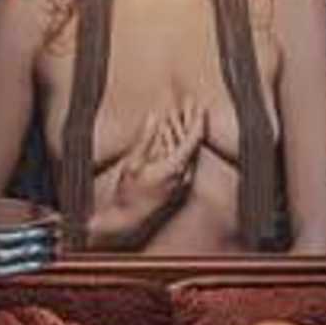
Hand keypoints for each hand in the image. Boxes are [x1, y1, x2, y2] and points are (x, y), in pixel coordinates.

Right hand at [88, 99, 204, 243]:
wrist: (127, 221)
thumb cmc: (129, 195)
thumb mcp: (133, 163)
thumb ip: (146, 139)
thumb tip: (153, 117)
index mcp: (176, 167)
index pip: (194, 138)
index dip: (196, 119)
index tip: (198, 104)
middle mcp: (184, 174)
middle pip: (191, 142)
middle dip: (188, 121)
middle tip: (188, 103)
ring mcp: (182, 180)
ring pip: (185, 150)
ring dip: (180, 132)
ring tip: (175, 115)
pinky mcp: (177, 184)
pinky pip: (180, 159)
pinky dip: (174, 145)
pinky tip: (168, 136)